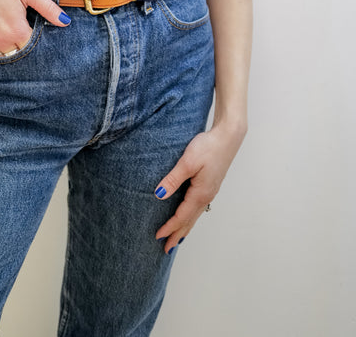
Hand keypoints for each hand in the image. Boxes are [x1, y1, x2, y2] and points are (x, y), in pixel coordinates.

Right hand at [0, 0, 70, 55]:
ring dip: (10, 51)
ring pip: (4, 58)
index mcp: (18, 30)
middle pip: (19, 54)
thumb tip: (65, 21)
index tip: (34, 31)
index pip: (33, 47)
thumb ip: (47, 8)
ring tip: (11, 37)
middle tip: (22, 33)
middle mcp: (3, 40)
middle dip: (24, 47)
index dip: (36, 41)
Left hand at [153, 122, 245, 253]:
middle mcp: (207, 196)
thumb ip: (173, 179)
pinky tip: (188, 215)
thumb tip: (158, 195)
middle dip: (177, 235)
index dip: (169, 227)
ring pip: (195, 215)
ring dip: (184, 227)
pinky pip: (198, 207)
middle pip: (189, 221)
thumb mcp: (187, 162)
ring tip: (176, 238)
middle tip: (166, 249)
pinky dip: (190, 216)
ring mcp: (210, 191)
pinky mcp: (210, 185)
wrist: (228, 137)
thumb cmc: (208, 147)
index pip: (182, 216)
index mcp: (200, 194)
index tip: (158, 237)